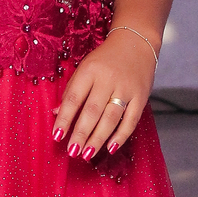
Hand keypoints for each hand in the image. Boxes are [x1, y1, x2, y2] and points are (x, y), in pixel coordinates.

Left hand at [53, 29, 157, 161]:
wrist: (136, 42)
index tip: (57, 136)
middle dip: (81, 134)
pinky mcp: (141, 97)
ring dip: (98, 138)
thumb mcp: (84, 68)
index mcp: (90, 71)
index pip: (74, 98)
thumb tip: (56, 113)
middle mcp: (108, 79)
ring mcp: (126, 89)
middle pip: (92, 111)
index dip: (65, 118)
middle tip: (72, 152)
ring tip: (87, 154)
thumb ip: (71, 91)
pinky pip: (131, 120)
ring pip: (111, 118)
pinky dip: (121, 136)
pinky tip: (110, 148)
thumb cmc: (105, 59)